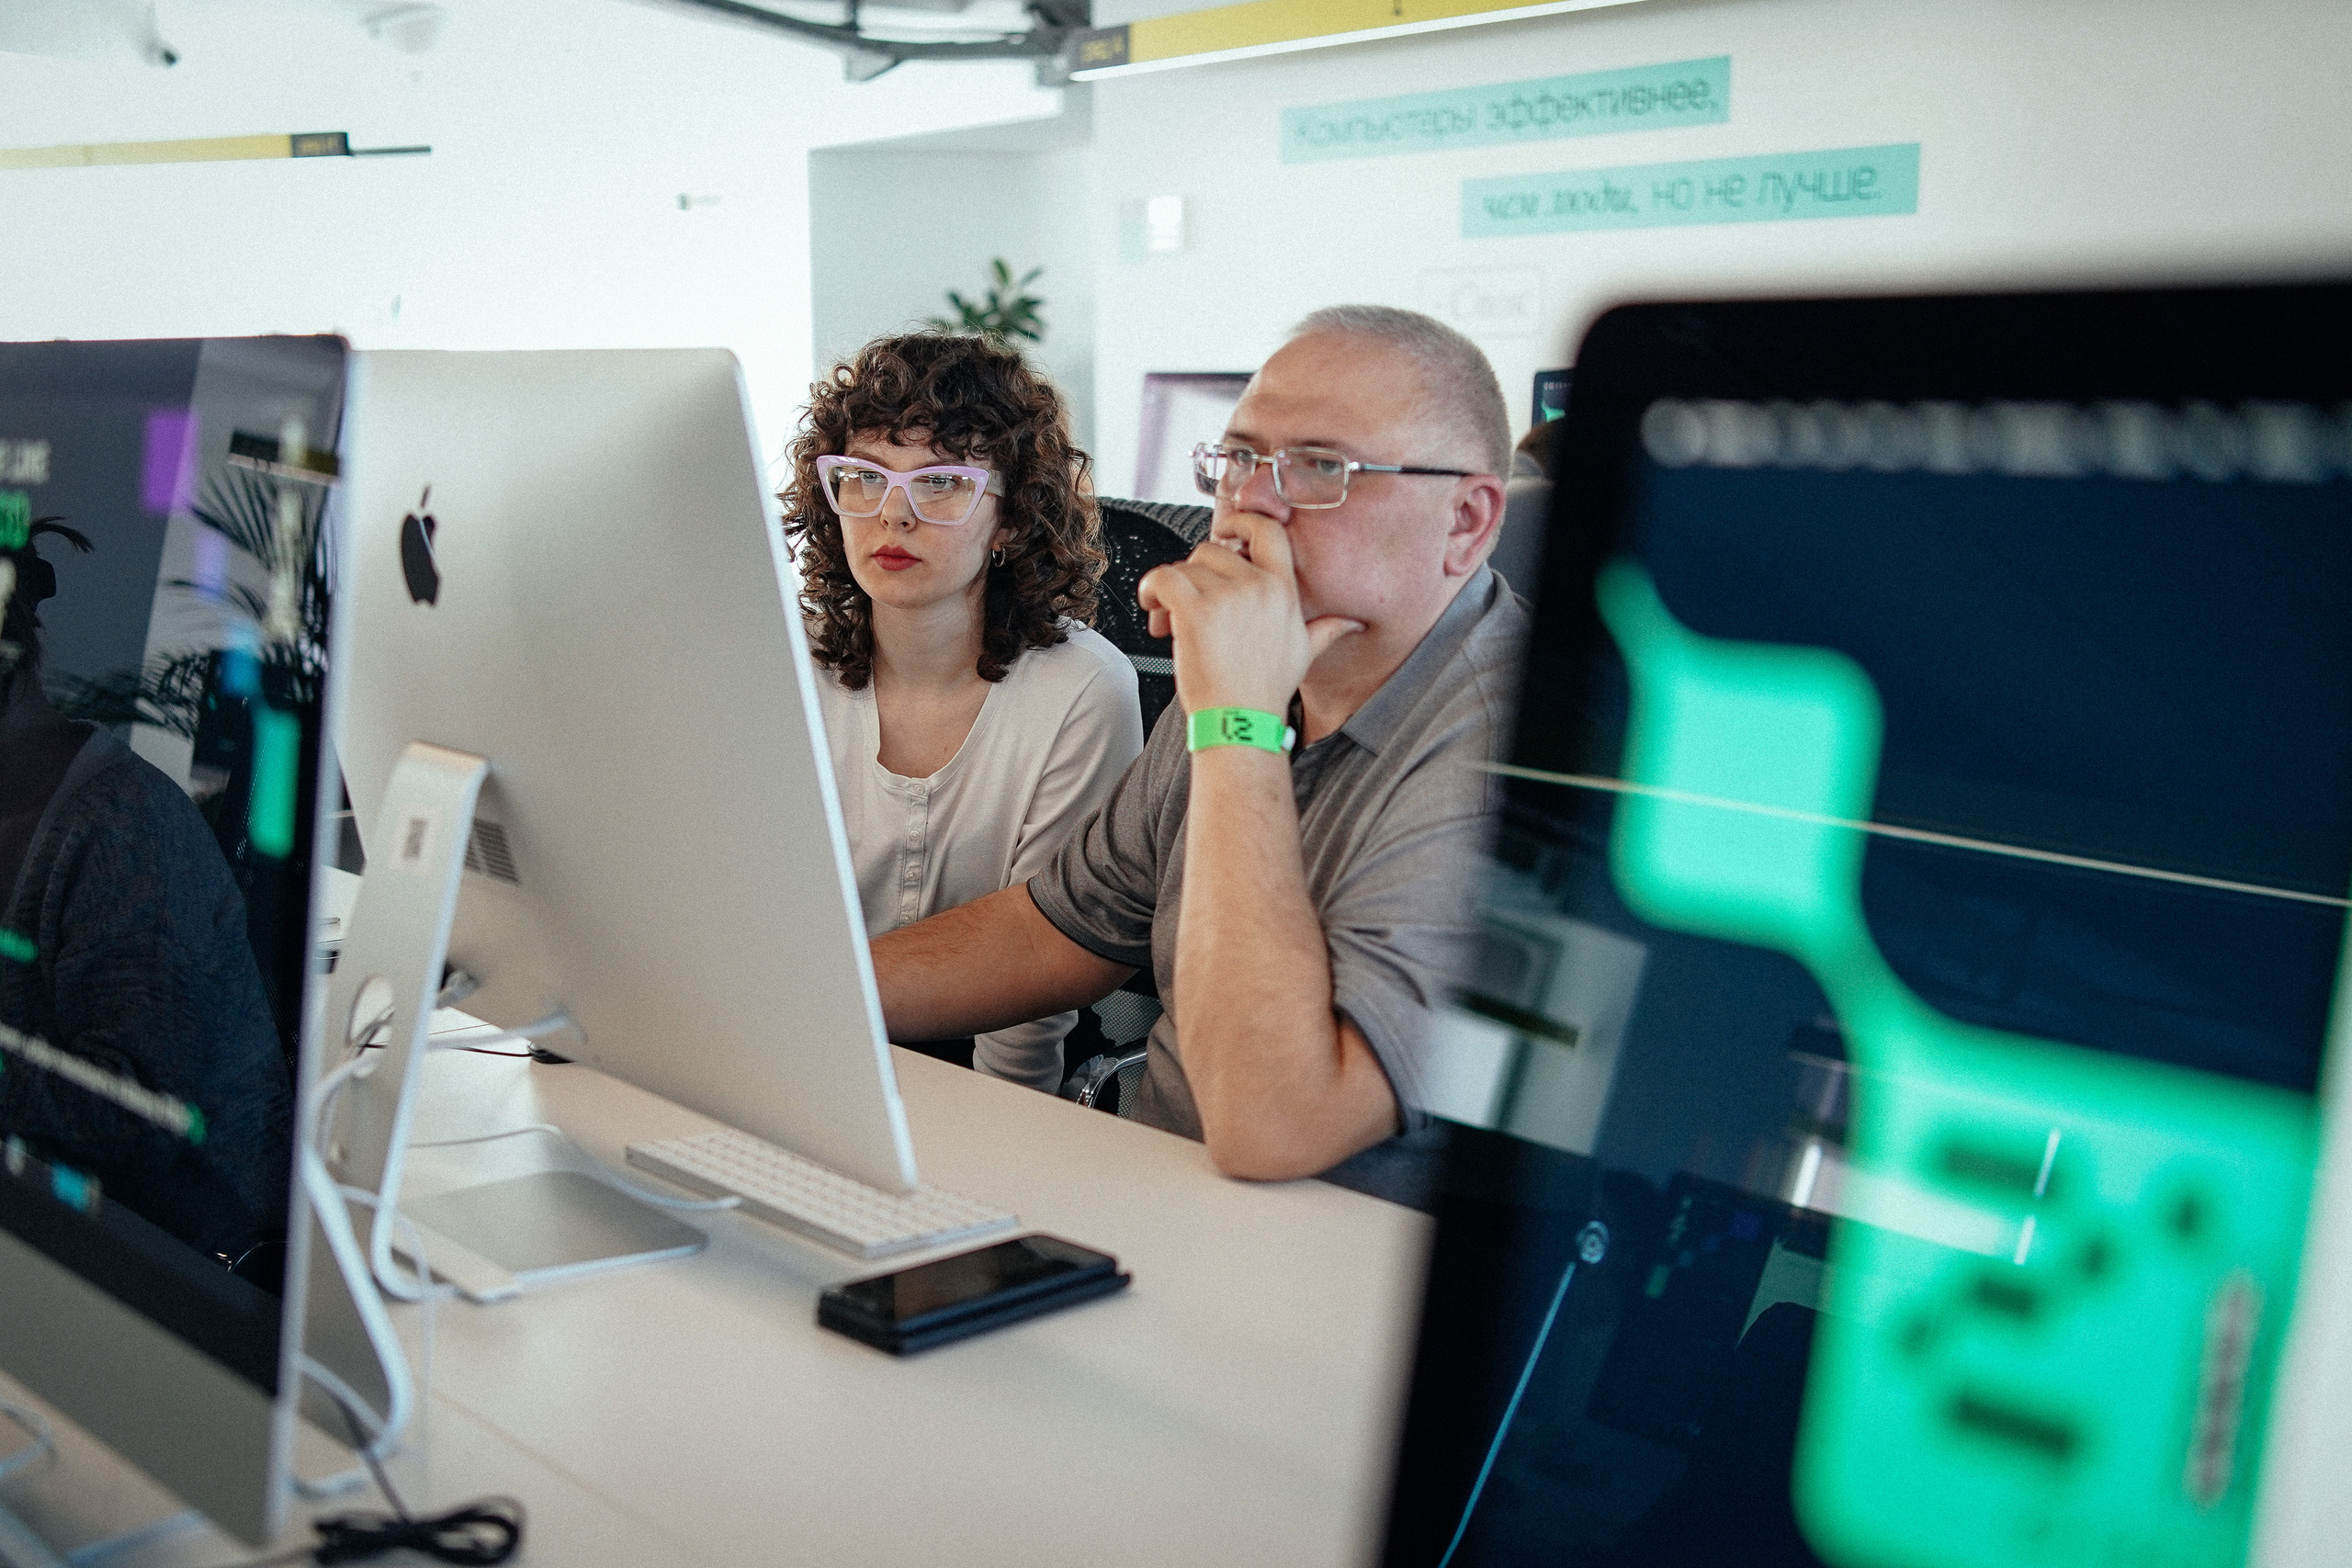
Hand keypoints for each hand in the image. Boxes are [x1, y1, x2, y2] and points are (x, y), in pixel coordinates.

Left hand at [1137, 509, 1362, 714]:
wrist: (1240, 720)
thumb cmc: (1264, 689)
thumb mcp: (1304, 654)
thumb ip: (1326, 630)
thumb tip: (1351, 623)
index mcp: (1282, 590)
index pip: (1268, 532)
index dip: (1243, 522)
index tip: (1226, 530)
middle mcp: (1256, 588)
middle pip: (1213, 550)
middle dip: (1196, 574)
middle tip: (1188, 605)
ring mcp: (1226, 598)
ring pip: (1185, 567)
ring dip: (1170, 590)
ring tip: (1169, 620)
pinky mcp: (1195, 612)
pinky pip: (1163, 578)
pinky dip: (1151, 589)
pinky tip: (1153, 608)